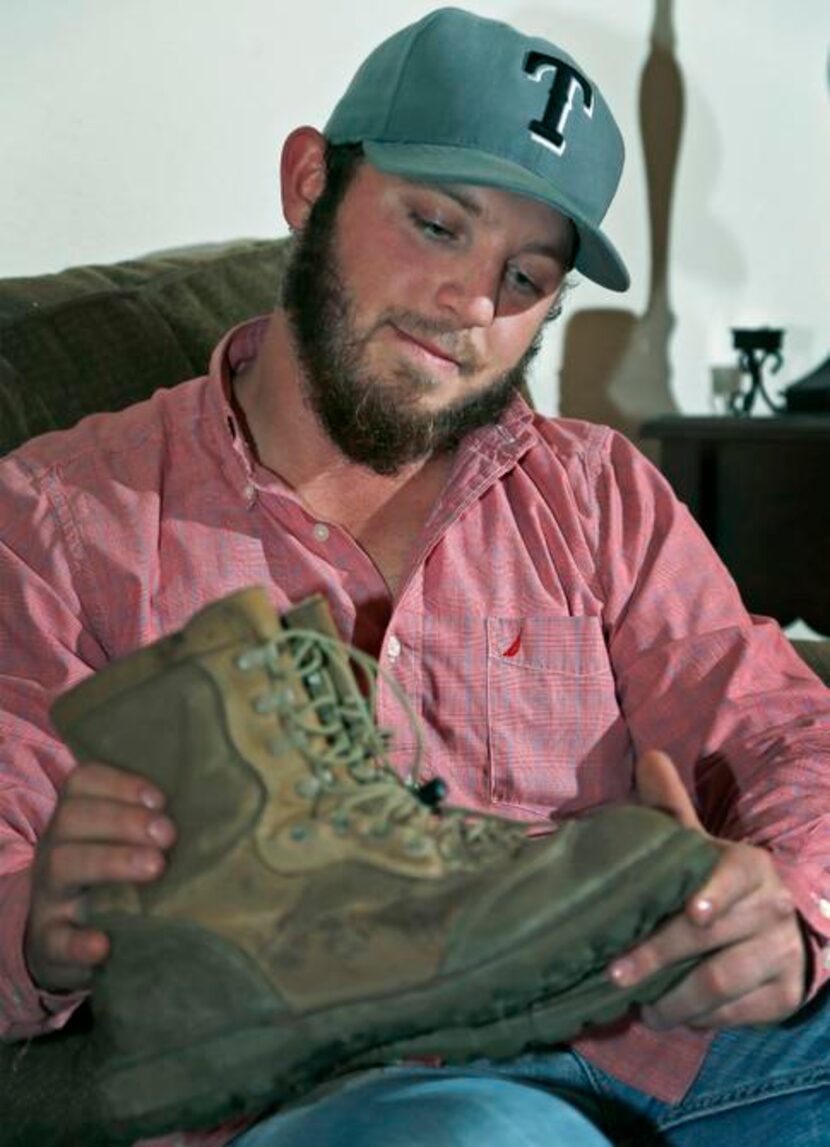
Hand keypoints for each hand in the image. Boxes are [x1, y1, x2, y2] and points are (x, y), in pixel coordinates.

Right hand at [25, 762, 174, 993]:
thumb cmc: (107, 882)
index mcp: (76, 822)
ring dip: (110, 861)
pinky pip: (54, 940)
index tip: (161, 799)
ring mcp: (47, 897)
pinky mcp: (48, 943)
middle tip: (169, 835)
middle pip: (72, 817)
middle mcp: (55, 851)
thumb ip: (151, 827)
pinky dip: (77, 942)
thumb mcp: (118, 847)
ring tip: (155, 867)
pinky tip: (102, 945)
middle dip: (123, 820)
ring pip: (61, 865)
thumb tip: (210, 809)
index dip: (120, 783)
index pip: (83, 782)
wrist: (60, 942)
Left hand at [607, 750, 806, 1029]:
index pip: (733, 876)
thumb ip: (671, 807)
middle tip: (617, 976)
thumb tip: (648, 756)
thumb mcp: (696, 845)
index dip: (714, 893)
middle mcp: (773, 907)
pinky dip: (704, 1019)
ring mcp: (782, 953)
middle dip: (659, 958)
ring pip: (723, 983)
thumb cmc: (717, 882)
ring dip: (677, 1001)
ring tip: (642, 1009)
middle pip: (711, 939)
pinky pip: (738, 1013)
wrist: (777, 930)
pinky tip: (677, 1017)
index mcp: (748, 866)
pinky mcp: (785, 995)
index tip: (692, 913)